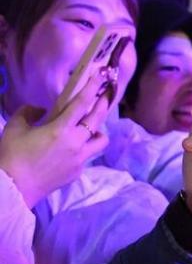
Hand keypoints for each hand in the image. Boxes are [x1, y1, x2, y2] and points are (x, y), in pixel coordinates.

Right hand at [0, 73, 110, 206]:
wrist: (14, 187)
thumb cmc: (12, 155)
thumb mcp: (15, 128)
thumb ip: (29, 113)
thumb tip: (40, 109)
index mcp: (61, 129)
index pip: (81, 103)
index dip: (92, 88)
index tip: (101, 76)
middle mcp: (76, 142)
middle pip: (98, 119)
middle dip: (103, 105)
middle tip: (106, 95)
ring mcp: (80, 159)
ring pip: (100, 140)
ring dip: (98, 131)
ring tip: (90, 128)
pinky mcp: (78, 172)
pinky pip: (87, 156)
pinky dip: (83, 149)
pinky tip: (71, 150)